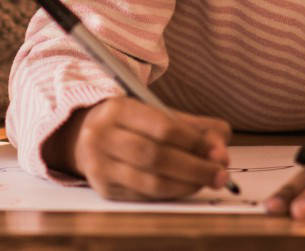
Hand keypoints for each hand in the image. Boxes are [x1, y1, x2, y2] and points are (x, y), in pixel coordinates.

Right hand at [47, 97, 232, 200]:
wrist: (83, 136)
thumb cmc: (131, 124)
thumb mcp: (156, 113)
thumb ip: (193, 126)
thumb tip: (221, 146)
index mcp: (118, 109)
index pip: (162, 127)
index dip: (195, 142)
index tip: (219, 152)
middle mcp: (103, 136)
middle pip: (156, 156)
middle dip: (194, 168)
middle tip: (221, 174)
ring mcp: (100, 165)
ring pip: (150, 182)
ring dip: (186, 185)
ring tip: (207, 182)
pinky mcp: (103, 188)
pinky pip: (144, 196)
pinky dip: (170, 194)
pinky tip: (186, 188)